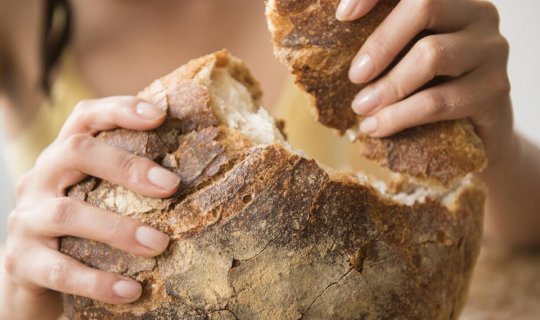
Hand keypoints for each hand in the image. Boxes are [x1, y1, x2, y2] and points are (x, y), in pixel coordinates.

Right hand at [2, 97, 179, 318]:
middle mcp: (38, 180)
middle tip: (171, 185)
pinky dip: (98, 281)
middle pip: (75, 152)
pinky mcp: (21, 262)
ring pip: (66, 214)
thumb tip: (192, 176)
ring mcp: (26, 220)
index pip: (84, 118)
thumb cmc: (80, 229)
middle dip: (125, 165)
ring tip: (160, 244)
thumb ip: (127, 182)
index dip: (119, 110)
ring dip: (118, 229)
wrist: (32, 278)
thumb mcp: (97, 197)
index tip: (159, 115)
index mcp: (62, 159)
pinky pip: (60, 272)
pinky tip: (132, 290)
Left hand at [337, 0, 512, 166]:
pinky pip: (439, 100)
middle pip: (425, 6)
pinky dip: (400, 115)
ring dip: (387, 87)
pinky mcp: (495, 90)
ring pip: (430, 55)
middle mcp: (479, 14)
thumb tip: (338, 27)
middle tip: (354, 77)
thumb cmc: (429, 88)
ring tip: (361, 108)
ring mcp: (492, 50)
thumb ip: (385, 40)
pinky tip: (377, 126)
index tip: (342, 15)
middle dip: (380, 43)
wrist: (474, 136)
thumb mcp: (406, 58)